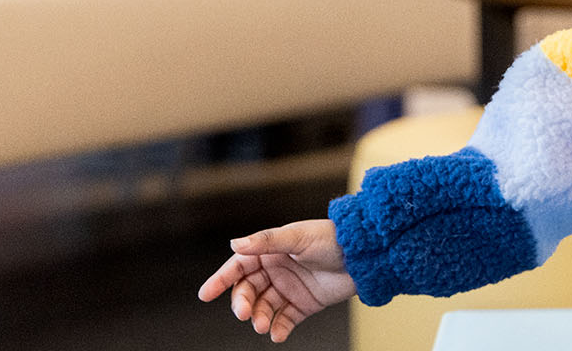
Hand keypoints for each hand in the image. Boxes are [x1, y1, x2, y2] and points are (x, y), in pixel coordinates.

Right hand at [198, 219, 356, 341]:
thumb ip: (266, 242)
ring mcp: (289, 288)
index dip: (221, 279)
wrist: (366, 255)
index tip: (205, 294)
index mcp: (271, 250)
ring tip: (264, 325)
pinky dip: (279, 328)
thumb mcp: (298, 236)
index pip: (239, 266)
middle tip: (245, 313)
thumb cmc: (333, 239)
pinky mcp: (304, 304)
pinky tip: (277, 335)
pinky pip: (285, 319)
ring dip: (261, 317)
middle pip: (249, 290)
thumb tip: (235, 244)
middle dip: (244, 303)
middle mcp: (277, 270)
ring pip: (265, 307)